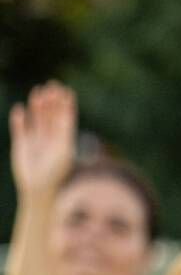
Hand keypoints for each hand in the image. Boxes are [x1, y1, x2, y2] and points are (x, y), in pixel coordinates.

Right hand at [9, 81, 76, 198]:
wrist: (39, 188)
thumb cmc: (55, 172)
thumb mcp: (63, 151)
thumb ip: (64, 133)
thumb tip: (67, 114)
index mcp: (64, 140)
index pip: (65, 118)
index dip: (65, 104)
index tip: (66, 90)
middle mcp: (51, 139)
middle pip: (51, 115)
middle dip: (51, 101)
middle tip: (51, 86)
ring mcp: (36, 141)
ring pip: (37, 119)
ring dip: (37, 106)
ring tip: (38, 91)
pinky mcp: (22, 145)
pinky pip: (20, 129)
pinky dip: (19, 119)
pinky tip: (19, 109)